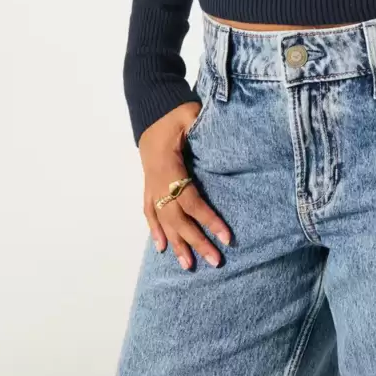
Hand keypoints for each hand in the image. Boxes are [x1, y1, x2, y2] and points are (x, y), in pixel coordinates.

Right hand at [139, 103, 232, 269]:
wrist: (151, 109)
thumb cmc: (174, 112)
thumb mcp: (191, 114)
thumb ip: (203, 126)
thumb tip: (224, 133)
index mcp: (169, 168)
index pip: (191, 200)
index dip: (208, 219)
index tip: (227, 236)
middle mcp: (157, 182)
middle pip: (177, 218)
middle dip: (196, 241)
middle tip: (215, 261)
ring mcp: (150, 185)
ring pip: (163, 220)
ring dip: (177, 243)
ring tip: (188, 265)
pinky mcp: (148, 184)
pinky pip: (149, 212)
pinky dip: (155, 230)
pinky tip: (162, 247)